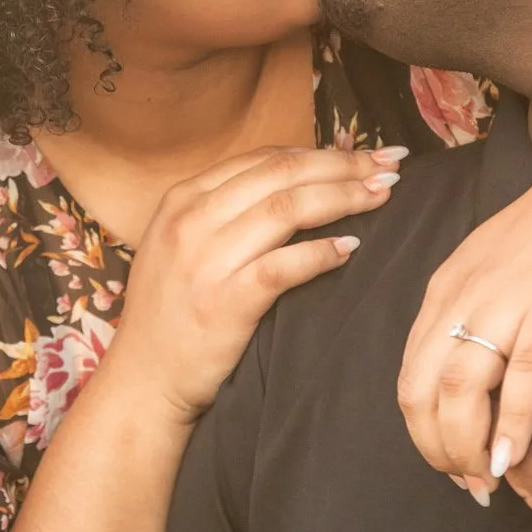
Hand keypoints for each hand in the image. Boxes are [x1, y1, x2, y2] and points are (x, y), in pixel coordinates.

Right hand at [104, 144, 403, 421]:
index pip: (263, 158)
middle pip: (282, 173)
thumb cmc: (172, 313)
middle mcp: (192, 219)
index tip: (363, 153)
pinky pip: (284, 264)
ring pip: (287, 208)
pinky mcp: (225, 302)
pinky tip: (351, 247)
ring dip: (344, 196)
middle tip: (389, 165)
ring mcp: (206, 260)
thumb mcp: (184, 243)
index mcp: (183, 197)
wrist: (143, 380)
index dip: (320, 150)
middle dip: (343, 164)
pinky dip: (322, 252)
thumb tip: (302, 180)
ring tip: (381, 194)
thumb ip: (228, 211)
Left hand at [398, 116, 531, 488]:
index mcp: (450, 285)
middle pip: (420, 389)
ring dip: (465, 449)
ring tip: (486, 482)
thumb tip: (480, 355)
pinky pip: (520, 383)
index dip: (422, 426)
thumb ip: (482, 303)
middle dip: (435, 447)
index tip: (447, 457)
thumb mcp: (503, 261)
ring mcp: (507, 303)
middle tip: (464, 482)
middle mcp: (465, 294)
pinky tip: (512, 460)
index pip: (410, 371)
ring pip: (458, 393)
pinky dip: (510, 429)